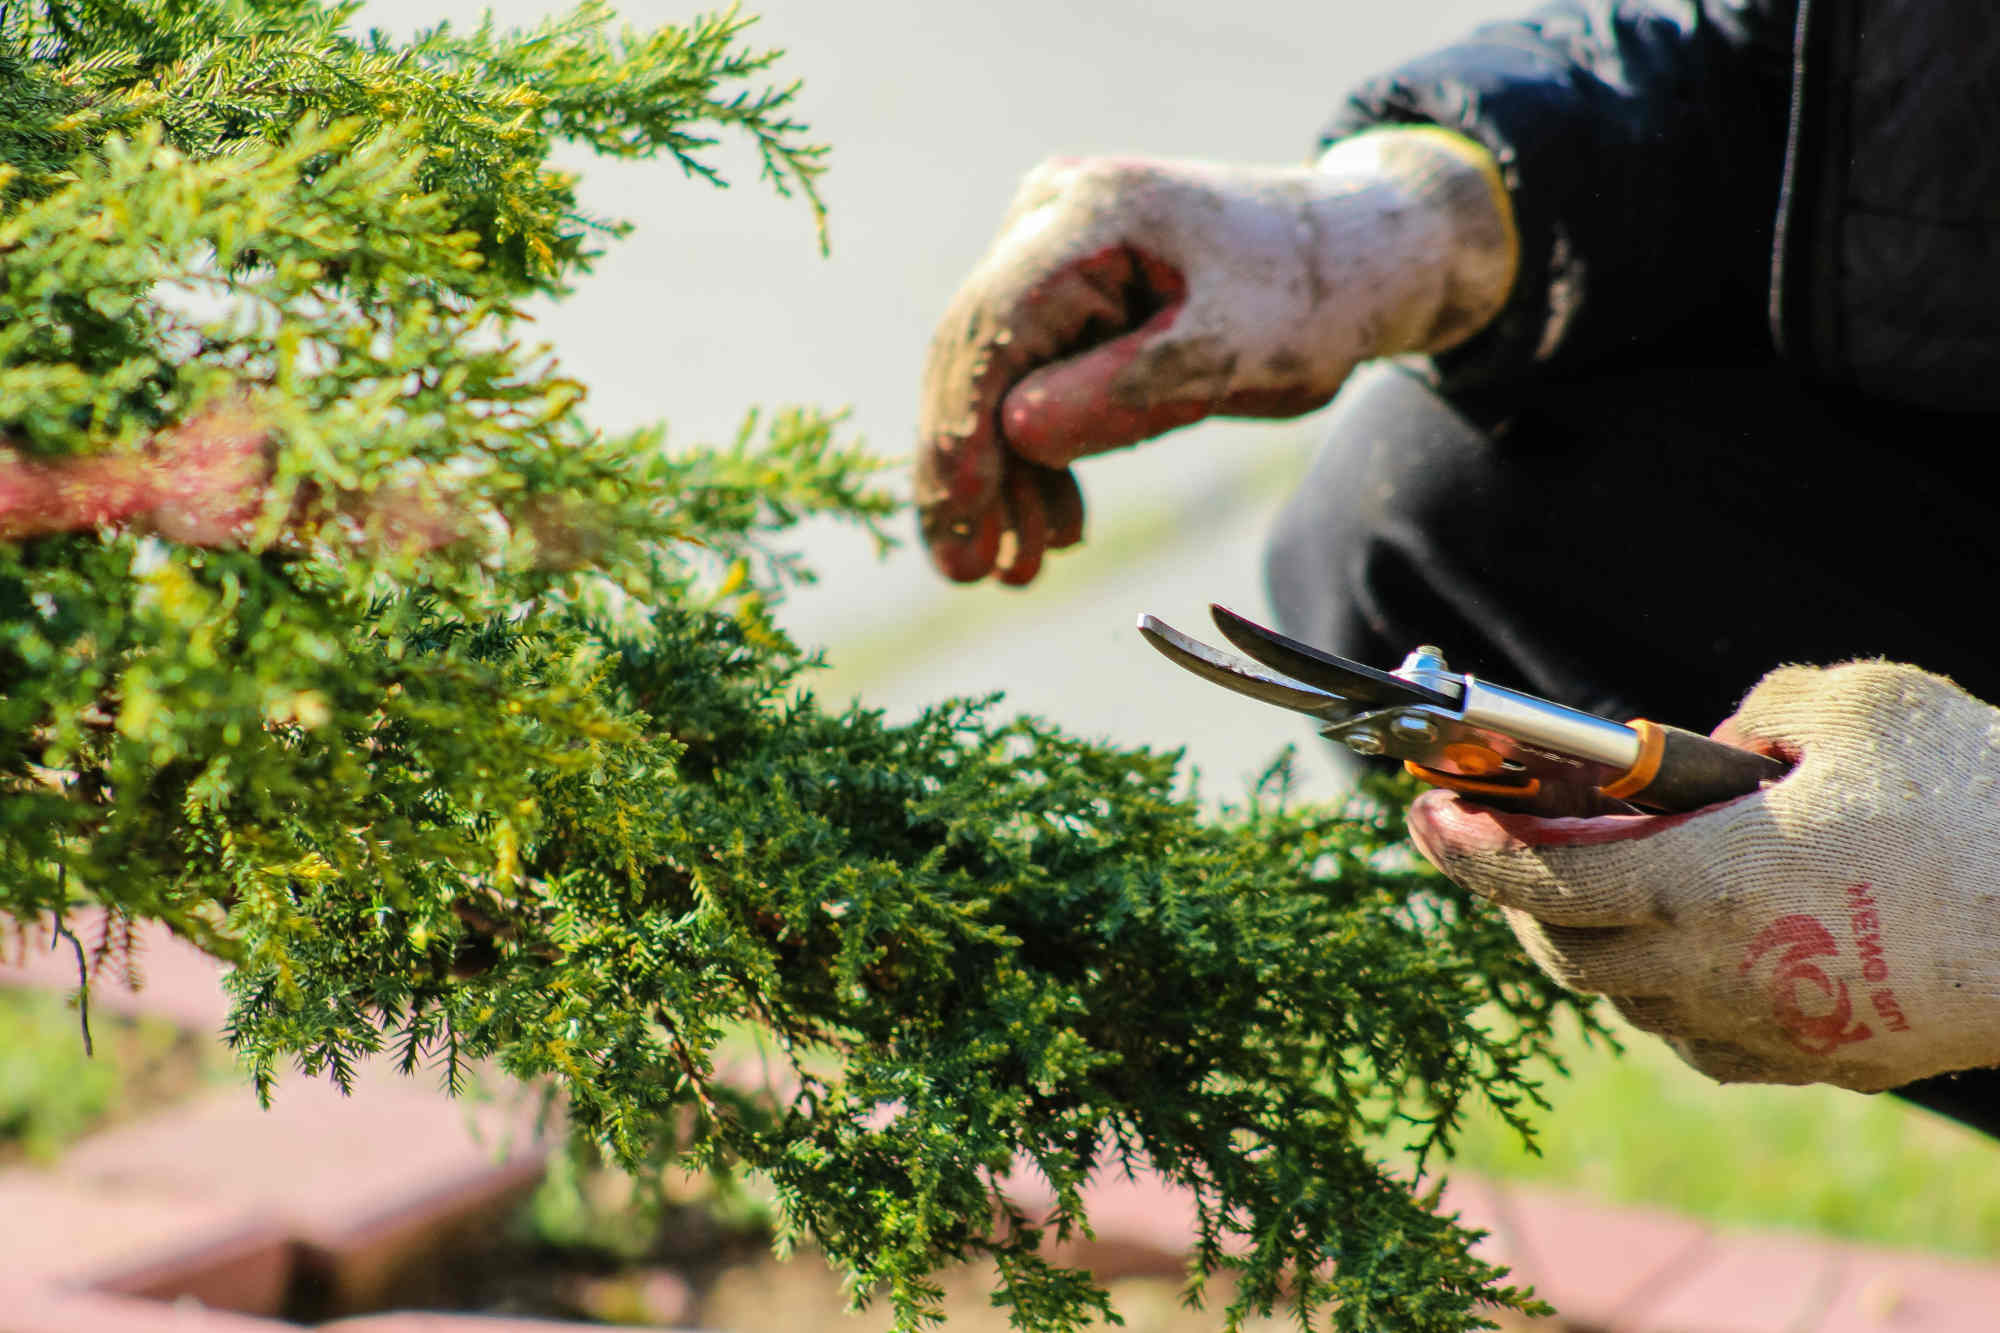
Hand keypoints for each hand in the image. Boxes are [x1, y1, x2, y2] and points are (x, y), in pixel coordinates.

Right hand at [915, 128, 1516, 583]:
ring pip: (996, 376)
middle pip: (977, 355)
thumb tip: (1015, 435)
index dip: (962, 431)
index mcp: (1092, 215)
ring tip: (1018, 569)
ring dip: (1004, 477)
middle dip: (969, 470)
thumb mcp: (1231, 356)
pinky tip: (1053, 524)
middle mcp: (1051, 218)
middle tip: (967, 572)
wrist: (1355, 257)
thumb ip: (1125, 392)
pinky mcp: (1067, 291)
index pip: (993, 327)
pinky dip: (1039, 454)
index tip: (957, 522)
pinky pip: (1030, 376)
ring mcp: (1053, 250)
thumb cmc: (1309, 298)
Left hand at [1407, 662, 1999, 1091]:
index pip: (1541, 878)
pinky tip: (1681, 950)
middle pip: (1564, 952)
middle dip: (1513, 898)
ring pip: (1630, 1001)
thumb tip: (1707, 747)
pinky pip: (1704, 1037)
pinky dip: (1666, 992)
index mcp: (1707, 881)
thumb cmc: (1978, 800)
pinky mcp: (1822, 1062)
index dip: (1467, 850)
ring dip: (1588, 945)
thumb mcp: (1856, 705)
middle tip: (1493, 843)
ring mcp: (1769, 1029)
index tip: (1421, 815)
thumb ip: (1756, 714)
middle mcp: (1718, 969)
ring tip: (1584, 884)